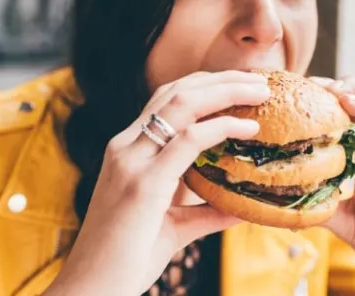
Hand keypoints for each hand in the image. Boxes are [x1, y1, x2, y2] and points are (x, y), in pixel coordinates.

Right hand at [45, 70, 269, 295]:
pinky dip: (222, 128)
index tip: (241, 85)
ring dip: (226, 91)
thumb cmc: (127, 258)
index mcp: (128, 151)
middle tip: (261, 80)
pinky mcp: (143, 183)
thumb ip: (206, 212)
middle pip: (176, 91)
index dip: (205, 85)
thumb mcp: (173, 226)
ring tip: (261, 92)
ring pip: (182, 104)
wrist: (93, 289)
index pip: (166, 100)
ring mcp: (131, 161)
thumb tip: (243, 207)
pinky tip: (248, 129)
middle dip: (221, 79)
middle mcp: (125, 147)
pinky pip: (188, 141)